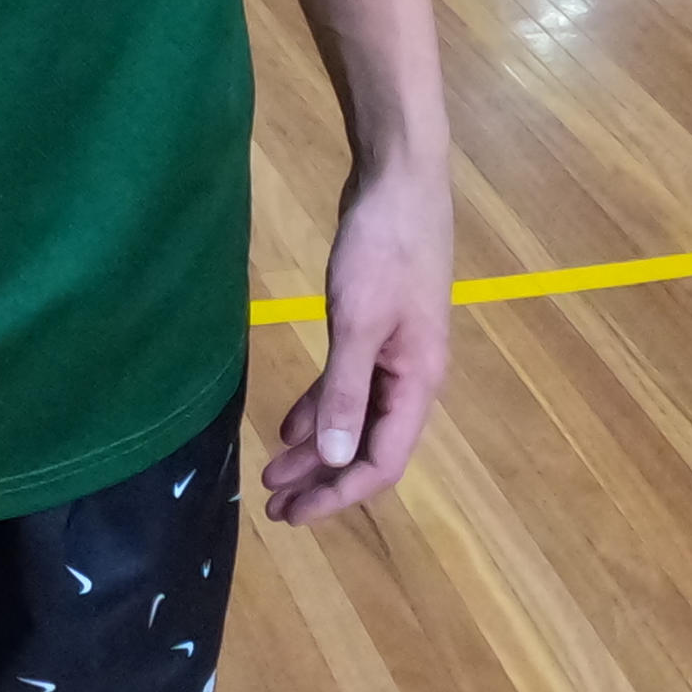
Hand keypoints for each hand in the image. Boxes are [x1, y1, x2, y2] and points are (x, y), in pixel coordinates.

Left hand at [261, 153, 450, 525]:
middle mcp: (412, 376)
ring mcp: (396, 351)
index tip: (295, 512)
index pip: (382, 461)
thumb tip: (335, 460)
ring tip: (274, 472)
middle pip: (368, 446)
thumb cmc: (384, 247)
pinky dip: (321, 407)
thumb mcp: (357, 321)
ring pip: (356, 417)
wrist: (400, 178)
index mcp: (417, 382)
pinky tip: (291, 422)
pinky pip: (349, 384)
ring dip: (318, 447)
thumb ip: (344, 390)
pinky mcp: (376, 327)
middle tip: (275, 505)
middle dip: (323, 479)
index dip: (340, 493)